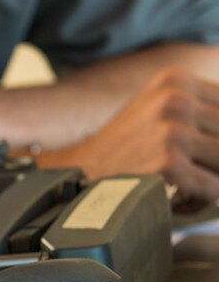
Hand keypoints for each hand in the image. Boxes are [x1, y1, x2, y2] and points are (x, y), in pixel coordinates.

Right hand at [43, 68, 218, 210]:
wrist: (77, 175)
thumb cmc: (122, 151)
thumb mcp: (158, 110)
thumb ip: (199, 110)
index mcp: (175, 80)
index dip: (216, 137)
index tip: (202, 156)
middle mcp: (175, 99)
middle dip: (216, 161)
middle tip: (193, 174)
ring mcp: (172, 130)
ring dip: (212, 182)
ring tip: (186, 189)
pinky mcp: (168, 162)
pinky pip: (214, 188)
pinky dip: (201, 201)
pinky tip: (178, 201)